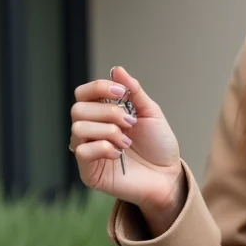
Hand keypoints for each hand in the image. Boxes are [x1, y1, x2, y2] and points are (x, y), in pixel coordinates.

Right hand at [70, 66, 183, 220]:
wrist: (168, 176)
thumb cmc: (159, 145)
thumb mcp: (150, 113)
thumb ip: (133, 92)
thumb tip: (116, 70)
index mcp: (102, 114)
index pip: (83, 93)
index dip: (99, 88)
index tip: (121, 93)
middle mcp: (91, 130)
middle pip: (78, 109)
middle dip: (108, 112)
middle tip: (130, 123)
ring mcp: (88, 150)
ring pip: (78, 128)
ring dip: (108, 131)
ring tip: (127, 142)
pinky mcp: (89, 172)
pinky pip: (82, 151)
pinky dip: (103, 148)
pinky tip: (119, 154)